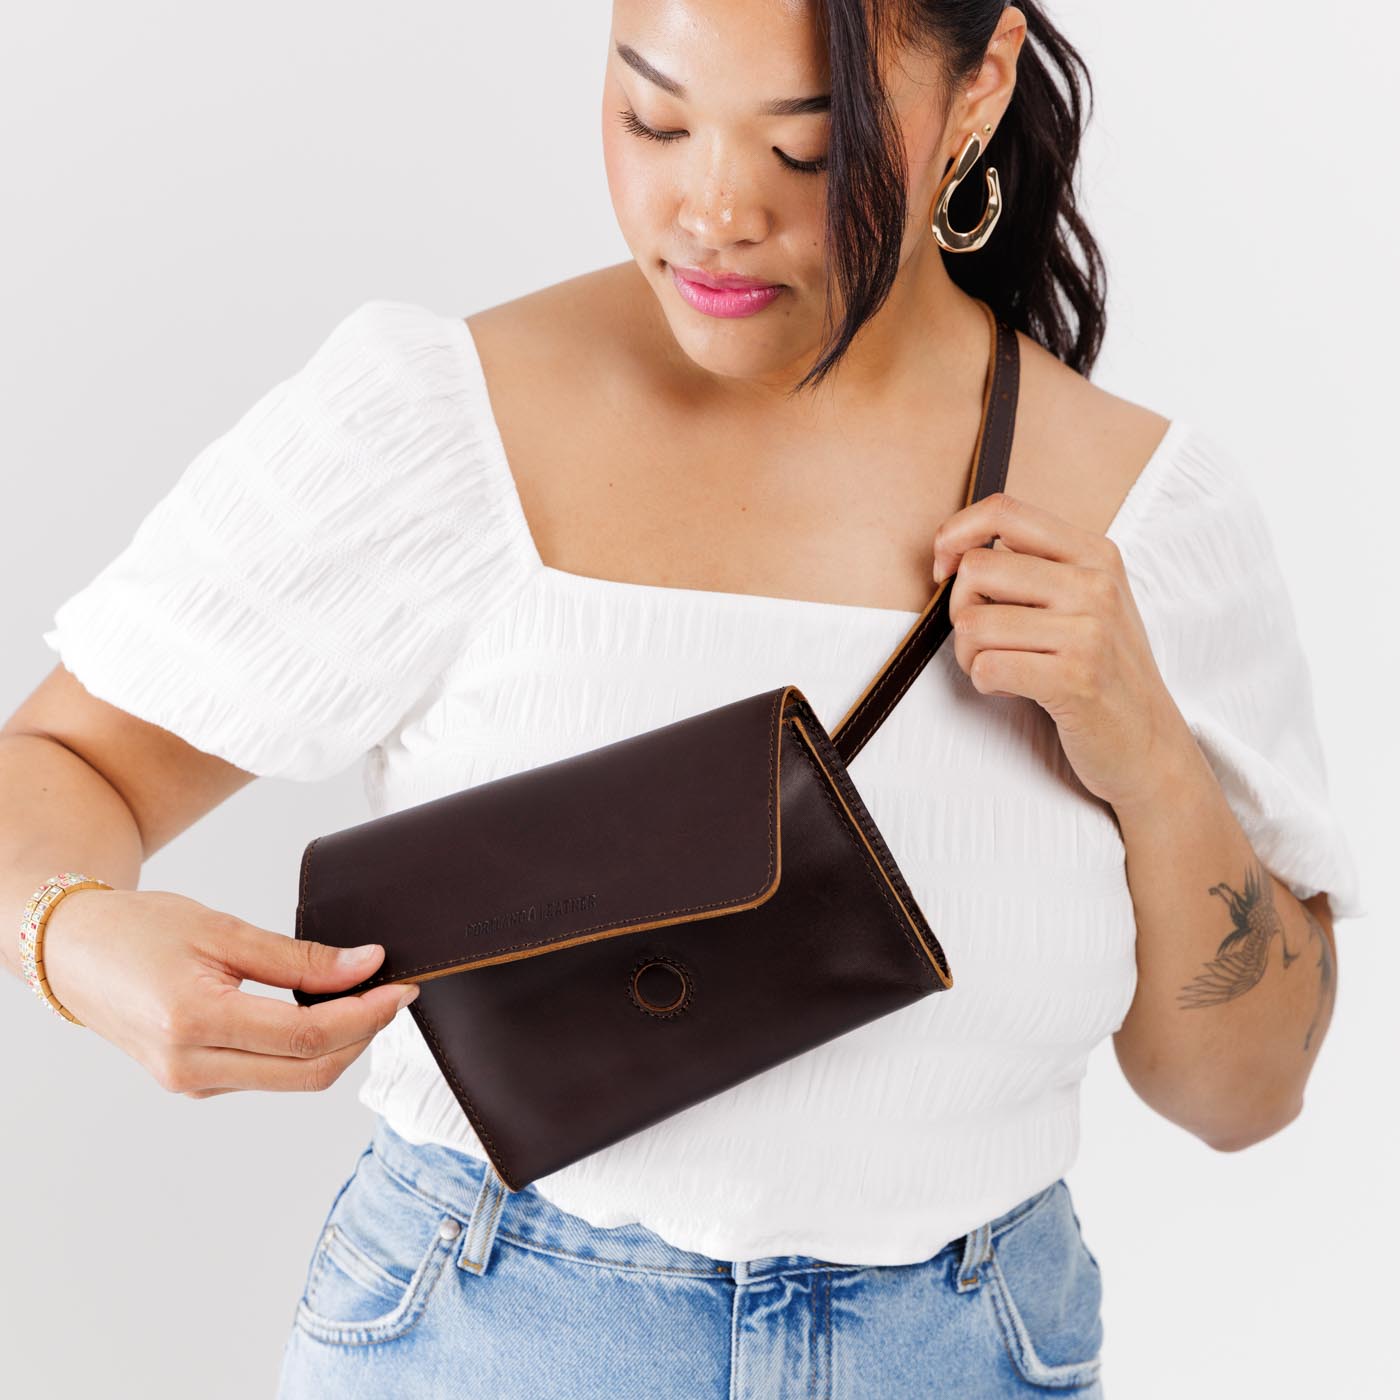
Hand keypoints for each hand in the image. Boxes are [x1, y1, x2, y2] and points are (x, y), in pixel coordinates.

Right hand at [38, 886, 417, 1097]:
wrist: (74, 953)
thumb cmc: (139, 930)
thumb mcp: (224, 930)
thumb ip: (300, 957)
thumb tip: (365, 965)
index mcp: (194, 1022)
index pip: (307, 1036)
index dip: (366, 1015)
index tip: (401, 987)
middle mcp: (190, 1067)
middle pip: (308, 1071)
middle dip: (362, 1035)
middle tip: (393, 994)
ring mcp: (190, 1083)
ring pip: (291, 1079)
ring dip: (338, 1045)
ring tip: (362, 998)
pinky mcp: (194, 1084)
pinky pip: (266, 1076)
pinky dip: (304, 1050)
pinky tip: (320, 1015)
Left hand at [930, 491, 1198, 810]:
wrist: (1150, 744)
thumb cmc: (1105, 672)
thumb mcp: (1089, 602)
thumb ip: (1036, 568)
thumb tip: (957, 551)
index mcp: (1094, 553)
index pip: (1003, 512)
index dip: (955, 533)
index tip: (943, 567)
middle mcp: (1095, 584)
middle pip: (975, 569)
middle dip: (961, 610)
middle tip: (986, 639)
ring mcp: (1088, 630)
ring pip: (971, 623)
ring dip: (971, 655)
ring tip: (1005, 669)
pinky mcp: (1074, 678)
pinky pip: (986, 666)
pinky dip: (986, 683)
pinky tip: (1015, 690)